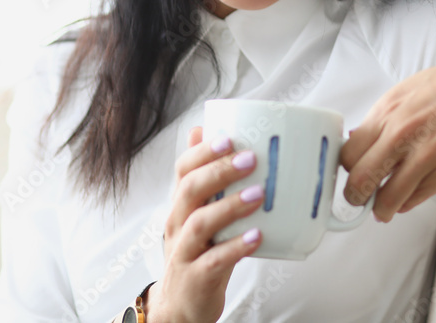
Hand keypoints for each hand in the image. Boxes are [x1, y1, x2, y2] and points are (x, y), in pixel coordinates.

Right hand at [148, 127, 263, 322]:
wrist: (179, 305)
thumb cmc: (197, 251)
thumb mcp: (198, 213)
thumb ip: (205, 177)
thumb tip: (204, 130)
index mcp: (181, 204)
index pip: (183, 169)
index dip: (203, 151)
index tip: (228, 136)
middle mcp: (178, 224)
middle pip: (189, 190)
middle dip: (219, 171)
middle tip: (250, 158)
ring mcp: (184, 251)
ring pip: (200, 223)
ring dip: (230, 206)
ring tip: (258, 194)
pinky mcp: (196, 278)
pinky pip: (214, 260)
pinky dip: (236, 247)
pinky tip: (257, 236)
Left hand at [339, 43, 435, 222]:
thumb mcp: (409, 90)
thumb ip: (384, 117)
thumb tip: (360, 139)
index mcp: (389, 111)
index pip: (349, 153)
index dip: (347, 168)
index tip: (351, 172)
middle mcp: (401, 135)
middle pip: (360, 180)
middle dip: (355, 196)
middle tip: (358, 198)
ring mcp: (425, 157)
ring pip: (387, 199)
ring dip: (380, 209)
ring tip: (382, 209)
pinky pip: (415, 200)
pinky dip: (407, 203)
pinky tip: (407, 199)